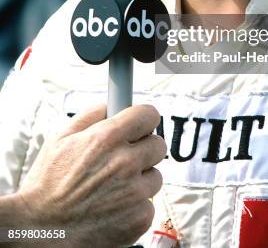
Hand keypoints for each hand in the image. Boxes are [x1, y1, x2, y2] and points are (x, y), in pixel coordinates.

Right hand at [15, 104, 165, 246]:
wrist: (39, 231)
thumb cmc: (47, 184)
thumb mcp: (61, 138)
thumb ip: (91, 115)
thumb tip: (112, 104)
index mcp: (107, 139)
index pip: (148, 115)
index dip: (144, 119)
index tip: (141, 125)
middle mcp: (125, 163)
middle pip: (158, 145)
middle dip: (143, 149)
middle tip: (125, 158)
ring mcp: (134, 193)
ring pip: (155, 176)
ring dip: (140, 180)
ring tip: (113, 188)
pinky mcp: (139, 219)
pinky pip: (149, 204)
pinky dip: (136, 207)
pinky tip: (114, 208)